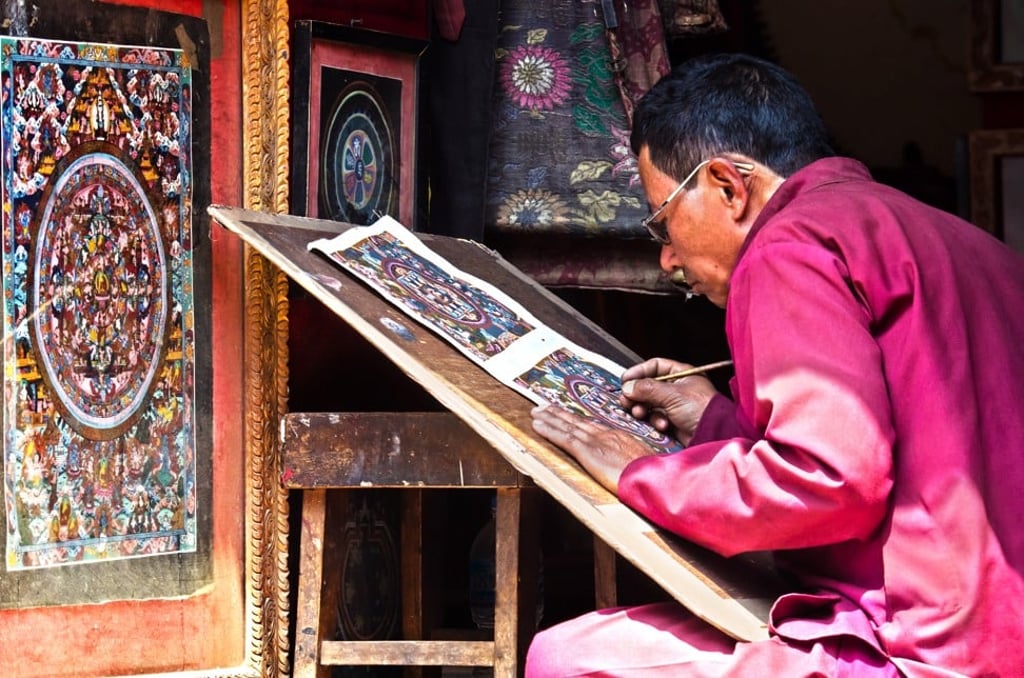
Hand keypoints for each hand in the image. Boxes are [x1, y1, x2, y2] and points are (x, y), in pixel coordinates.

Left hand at [530, 402, 655, 494]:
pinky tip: (538, 427)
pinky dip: (549, 430)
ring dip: (549, 418)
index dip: (577, 419)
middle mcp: (605, 434)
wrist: (652, 479)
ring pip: (567, 426)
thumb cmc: (651, 476)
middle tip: (543, 407)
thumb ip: (630, 460)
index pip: (592, 425)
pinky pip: (564, 437)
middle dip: (559, 413)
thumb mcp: (642, 463)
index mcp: (618, 437)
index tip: (566, 414)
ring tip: (535, 413)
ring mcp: (596, 441)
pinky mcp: (587, 451)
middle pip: (577, 421)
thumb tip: (627, 465)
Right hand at [619, 358, 718, 444]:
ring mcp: (675, 405)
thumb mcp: (672, 394)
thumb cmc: (701, 409)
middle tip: (627, 401)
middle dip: (637, 394)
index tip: (625, 379)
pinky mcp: (673, 421)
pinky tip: (662, 424)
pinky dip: (655, 420)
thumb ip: (647, 388)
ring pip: (649, 403)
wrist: (714, 435)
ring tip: (641, 413)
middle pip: (649, 386)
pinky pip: (656, 417)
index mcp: (682, 374)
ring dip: (643, 409)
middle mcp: (677, 388)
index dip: (639, 371)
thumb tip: (627, 386)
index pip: (655, 366)